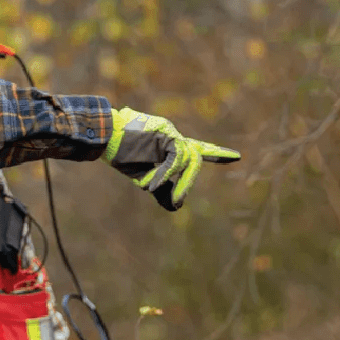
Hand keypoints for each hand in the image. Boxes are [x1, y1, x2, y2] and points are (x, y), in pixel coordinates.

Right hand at [103, 108, 239, 210]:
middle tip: (178, 201)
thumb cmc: (120, 154)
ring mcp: (171, 132)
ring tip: (165, 196)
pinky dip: (164, 173)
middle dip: (189, 181)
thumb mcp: (144, 177)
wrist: (103, 136)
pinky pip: (174, 157)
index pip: (198, 148)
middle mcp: (174, 136)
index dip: (217, 153)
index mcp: (170, 144)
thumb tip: (177, 207)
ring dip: (180, 182)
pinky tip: (150, 184)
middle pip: (196, 156)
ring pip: (188, 159)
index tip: (237, 157)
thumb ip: (162, 188)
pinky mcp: (165, 132)